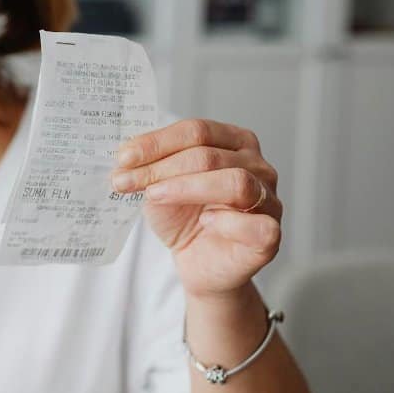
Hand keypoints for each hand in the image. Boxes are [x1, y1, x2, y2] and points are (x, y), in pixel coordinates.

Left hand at [109, 119, 282, 300]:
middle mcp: (258, 166)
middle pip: (210, 156)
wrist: (196, 262)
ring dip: (186, 188)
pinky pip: (256, 224)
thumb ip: (150, 166)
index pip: (197, 131)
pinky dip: (227, 222)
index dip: (157, 143)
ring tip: (154, 196)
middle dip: (161, 168)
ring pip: (234, 182)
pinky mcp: (270, 236)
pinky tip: (205, 222)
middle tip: (125, 181)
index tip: (123, 157)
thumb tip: (126, 156)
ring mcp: (269, 200)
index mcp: (235, 142)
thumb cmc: (184, 218)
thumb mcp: (160, 185)